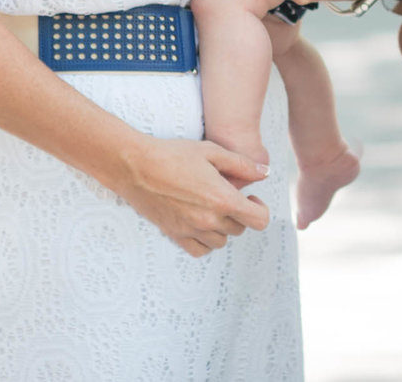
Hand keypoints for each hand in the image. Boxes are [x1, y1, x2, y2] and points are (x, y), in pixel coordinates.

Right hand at [114, 135, 271, 257]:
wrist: (136, 166)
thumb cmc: (173, 155)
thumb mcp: (211, 151)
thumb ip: (242, 165)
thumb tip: (266, 173)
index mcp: (223, 199)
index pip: (259, 220)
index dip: (260, 208)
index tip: (250, 197)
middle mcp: (209, 220)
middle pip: (240, 230)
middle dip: (239, 213)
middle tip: (226, 195)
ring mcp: (191, 230)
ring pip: (221, 241)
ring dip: (222, 227)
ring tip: (211, 207)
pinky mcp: (175, 235)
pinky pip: (199, 250)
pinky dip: (204, 240)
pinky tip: (199, 221)